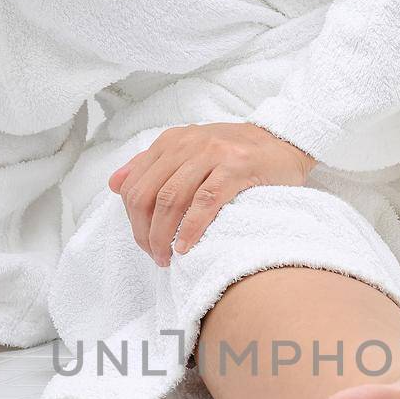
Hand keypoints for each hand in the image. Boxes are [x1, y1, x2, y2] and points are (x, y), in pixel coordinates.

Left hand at [109, 122, 316, 265]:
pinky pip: (204, 201)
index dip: (132, 219)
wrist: (285, 142)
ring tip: (167, 257)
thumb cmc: (237, 154)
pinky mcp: (237, 167)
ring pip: (171, 199)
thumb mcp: (189, 152)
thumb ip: (151, 165)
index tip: (144, 242)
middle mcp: (189, 144)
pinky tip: (187, 247)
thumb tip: (114, 184)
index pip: (135, 184)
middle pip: (148, 194)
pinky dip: (191, 228)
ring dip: (164, 235)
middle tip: (154, 255)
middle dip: (145, 231)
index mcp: (172, 141)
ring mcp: (213, 154)